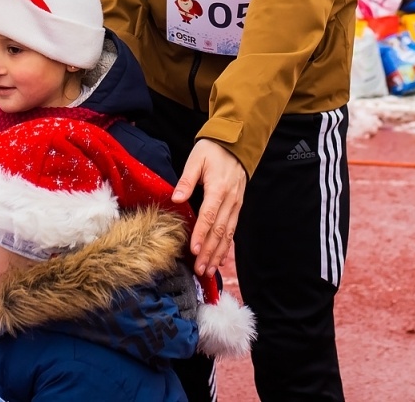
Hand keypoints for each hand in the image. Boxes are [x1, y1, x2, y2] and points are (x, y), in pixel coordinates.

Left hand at [173, 139, 246, 275]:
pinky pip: (232, 230)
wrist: (237, 143)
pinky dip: (226, 246)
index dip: (201, 234)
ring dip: (218, 253)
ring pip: (227, 234)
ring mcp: (236, 204)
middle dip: (209, 252)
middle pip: (219, 230)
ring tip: (208, 270)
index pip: (208, 216)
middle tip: (200, 270)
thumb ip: (187, 179)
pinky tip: (220, 258)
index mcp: (218, 188)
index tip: (194, 250)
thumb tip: (176, 198)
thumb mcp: (196, 159)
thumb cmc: (213, 150)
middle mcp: (230, 200)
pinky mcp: (237, 206)